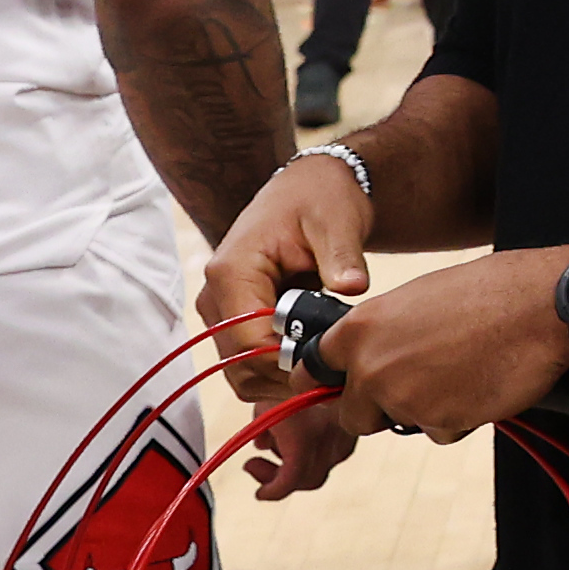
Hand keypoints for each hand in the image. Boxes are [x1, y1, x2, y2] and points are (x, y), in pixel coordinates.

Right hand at [200, 149, 376, 444]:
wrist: (308, 189)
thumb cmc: (320, 200)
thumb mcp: (337, 222)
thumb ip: (342, 257)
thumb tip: (353, 287)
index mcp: (231, 272)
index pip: (247, 342)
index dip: (287, 363)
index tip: (331, 368)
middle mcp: (215, 297)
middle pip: (240, 365)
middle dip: (287, 378)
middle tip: (339, 375)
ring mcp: (221, 312)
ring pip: (241, 373)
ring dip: (283, 380)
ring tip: (332, 368)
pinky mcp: (234, 322)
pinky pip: (249, 364)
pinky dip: (280, 373)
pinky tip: (319, 363)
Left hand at [313, 246, 568, 443]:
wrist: (541, 309)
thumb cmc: (489, 291)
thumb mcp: (418, 297)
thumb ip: (384, 330)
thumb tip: (375, 351)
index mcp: (361, 329)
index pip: (316, 368)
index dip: (327, 379)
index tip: (334, 385)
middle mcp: (373, 368)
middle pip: (354, 414)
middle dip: (378, 407)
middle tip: (416, 386)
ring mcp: (405, 400)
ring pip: (401, 422)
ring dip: (425, 409)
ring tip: (462, 374)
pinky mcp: (441, 423)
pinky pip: (439, 431)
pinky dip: (458, 417)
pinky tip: (480, 386)